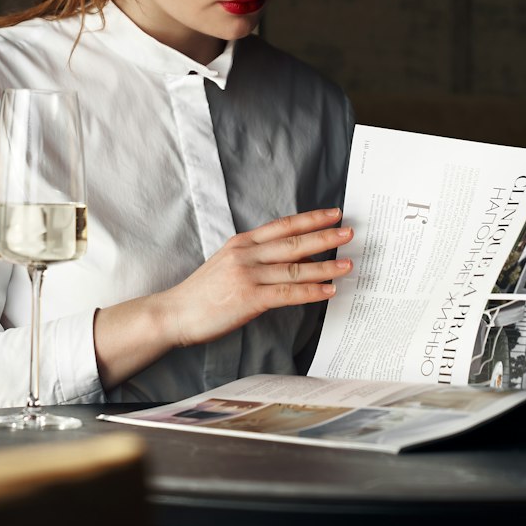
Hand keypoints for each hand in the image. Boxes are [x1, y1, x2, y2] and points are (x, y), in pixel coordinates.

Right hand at [160, 207, 352, 350]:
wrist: (175, 312)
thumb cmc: (202, 292)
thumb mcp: (227, 262)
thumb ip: (255, 256)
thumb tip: (291, 254)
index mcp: (242, 242)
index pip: (282, 225)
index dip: (310, 218)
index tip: (332, 213)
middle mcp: (246, 254)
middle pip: (293, 242)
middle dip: (324, 236)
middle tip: (349, 232)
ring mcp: (247, 275)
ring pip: (295, 267)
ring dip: (325, 266)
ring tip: (348, 264)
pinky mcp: (249, 299)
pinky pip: (287, 293)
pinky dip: (311, 291)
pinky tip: (328, 291)